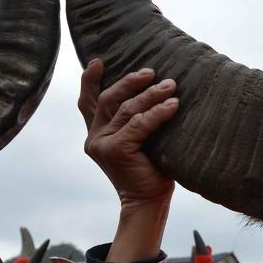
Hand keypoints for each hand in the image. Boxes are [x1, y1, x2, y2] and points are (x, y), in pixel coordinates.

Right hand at [79, 60, 179, 262]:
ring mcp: (102, 144)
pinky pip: (139, 124)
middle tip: (152, 72)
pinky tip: (173, 105)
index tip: (99, 60)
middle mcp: (94, 137)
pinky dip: (158, 113)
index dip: (91, 80)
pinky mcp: (115, 150)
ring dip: (150, 95)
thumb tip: (156, 87)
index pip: (88, 102)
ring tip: (170, 85)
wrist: (148, 202)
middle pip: (109, 98)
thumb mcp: (140, 140)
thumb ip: (136, 120)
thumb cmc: (151, 170)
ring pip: (126, 109)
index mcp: (97, 134)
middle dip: (130, 82)